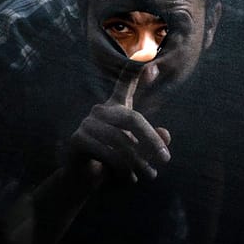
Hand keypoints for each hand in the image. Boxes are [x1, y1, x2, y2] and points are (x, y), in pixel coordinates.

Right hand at [69, 62, 171, 183]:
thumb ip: (154, 141)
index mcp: (116, 108)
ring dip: (138, 161)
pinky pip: (106, 152)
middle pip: (132, 118)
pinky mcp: (77, 139)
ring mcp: (87, 123)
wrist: (84, 182)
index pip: (125, 85)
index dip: (136, 72)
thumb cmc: (114, 163)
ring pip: (121, 140)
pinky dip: (122, 168)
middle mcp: (101, 110)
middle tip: (166, 160)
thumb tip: (166, 134)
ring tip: (151, 175)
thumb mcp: (139, 153)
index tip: (150, 61)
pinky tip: (131, 179)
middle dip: (151, 140)